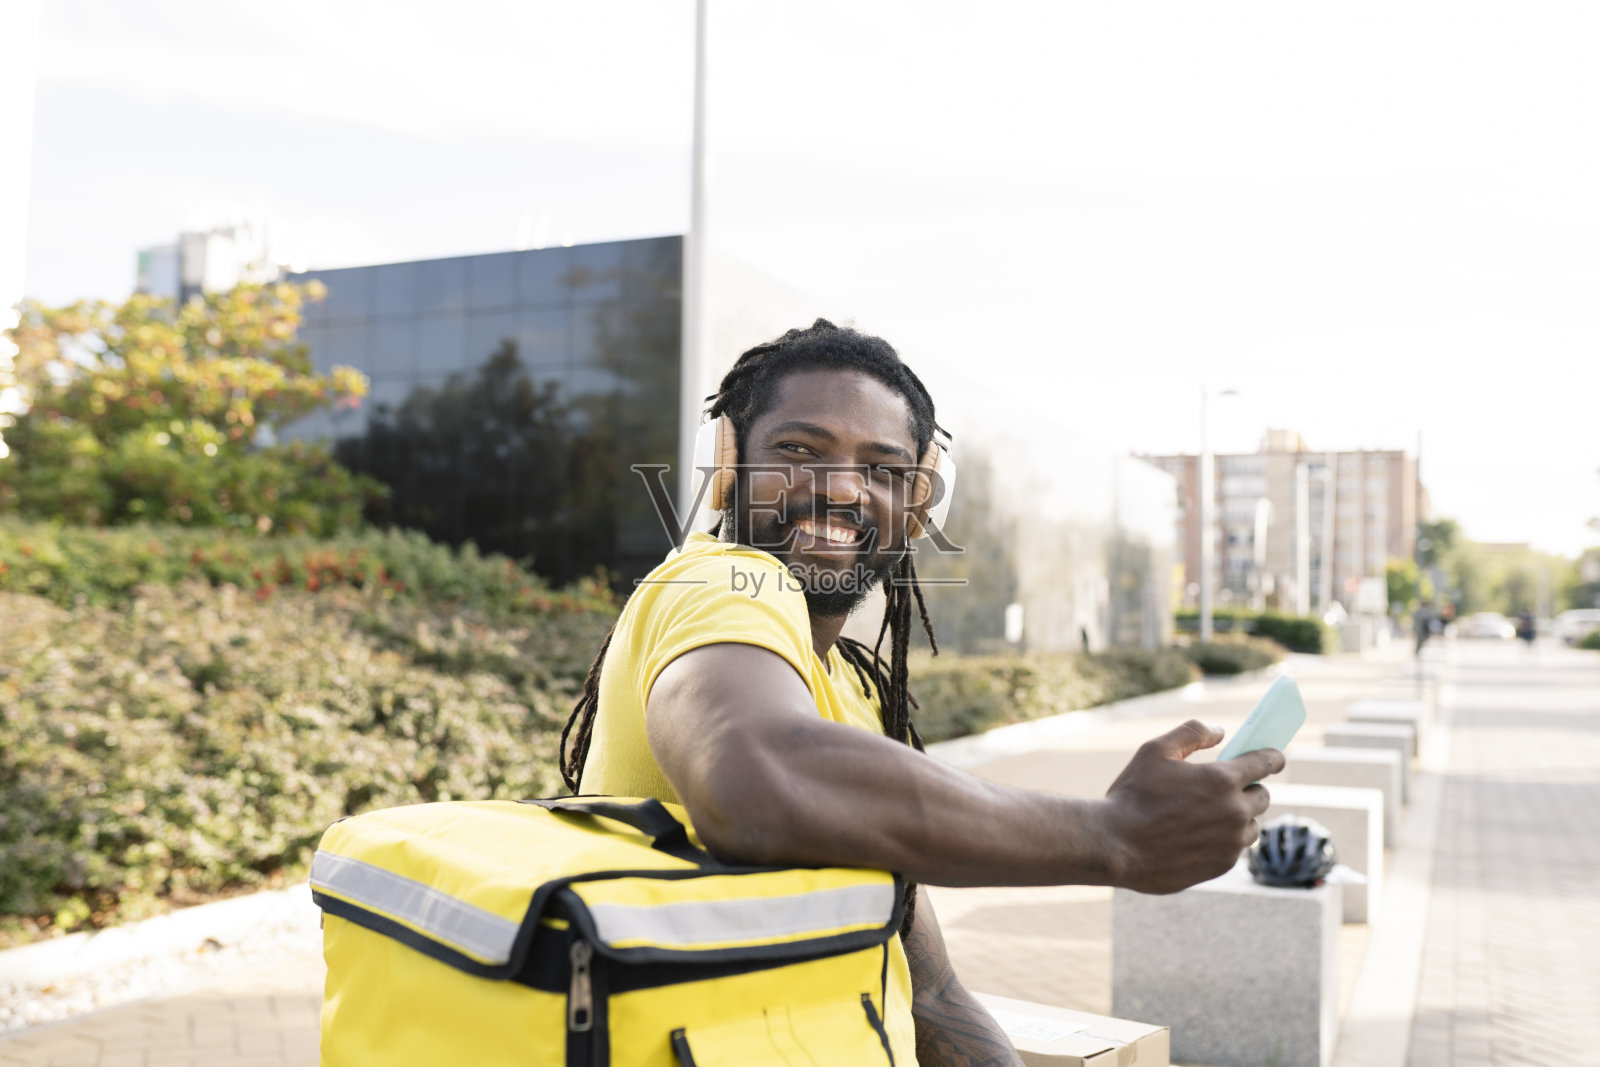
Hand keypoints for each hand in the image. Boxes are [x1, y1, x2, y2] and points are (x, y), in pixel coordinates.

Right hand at [1100, 720, 1283, 894]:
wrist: (1115, 846)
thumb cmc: (1132, 795)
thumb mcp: (1154, 751)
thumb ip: (1191, 733)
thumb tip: (1220, 732)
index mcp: (1222, 779)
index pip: (1265, 762)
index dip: (1273, 757)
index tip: (1275, 757)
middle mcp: (1234, 811)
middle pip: (1262, 796)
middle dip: (1249, 789)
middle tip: (1227, 787)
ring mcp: (1230, 842)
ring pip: (1250, 825)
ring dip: (1239, 817)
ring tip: (1212, 815)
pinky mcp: (1222, 866)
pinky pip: (1235, 848)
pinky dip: (1224, 840)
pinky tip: (1197, 836)